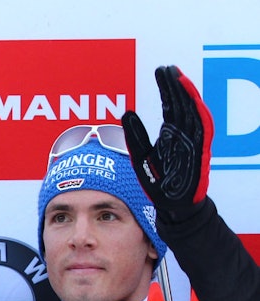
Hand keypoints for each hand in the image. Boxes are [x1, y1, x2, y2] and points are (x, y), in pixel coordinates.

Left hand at [121, 65, 212, 214]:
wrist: (170, 205)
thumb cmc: (158, 181)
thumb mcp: (140, 155)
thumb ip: (135, 134)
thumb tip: (126, 112)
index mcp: (171, 133)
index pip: (170, 105)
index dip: (166, 87)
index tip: (161, 70)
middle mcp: (183, 134)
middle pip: (181, 104)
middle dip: (175, 85)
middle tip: (167, 68)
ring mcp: (192, 142)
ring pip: (191, 112)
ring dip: (185, 94)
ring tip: (177, 77)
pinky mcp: (198, 152)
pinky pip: (201, 131)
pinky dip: (197, 115)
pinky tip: (191, 100)